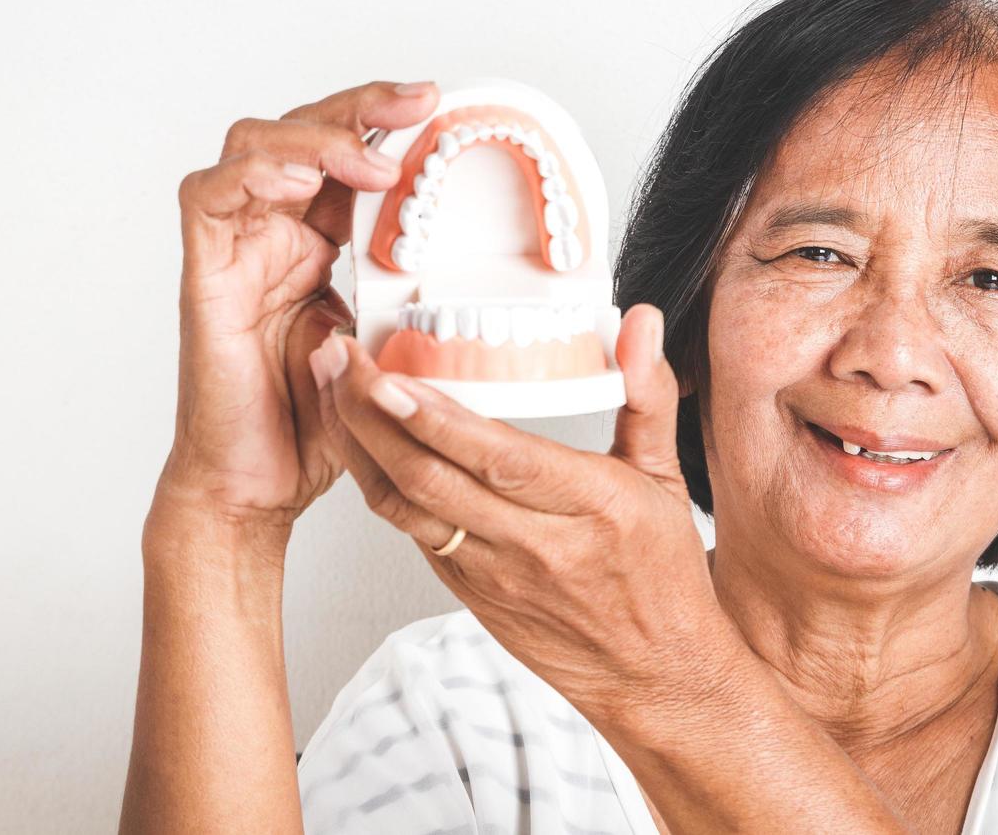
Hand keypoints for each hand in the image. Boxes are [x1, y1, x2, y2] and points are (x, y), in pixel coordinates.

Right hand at [155, 80, 440, 528]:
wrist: (257, 488)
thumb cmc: (315, 427)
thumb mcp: (385, 347)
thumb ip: (403, 296)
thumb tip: (464, 257)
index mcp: (317, 246)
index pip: (343, 156)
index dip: (381, 121)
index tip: (436, 106)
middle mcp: (273, 237)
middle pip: (299, 131)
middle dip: (358, 107)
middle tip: (417, 102)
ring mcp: (236, 252)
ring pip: (251, 146)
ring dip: (313, 137)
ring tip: (372, 159)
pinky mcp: (204, 277)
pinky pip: (207, 199)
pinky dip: (251, 175)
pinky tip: (299, 180)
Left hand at [309, 305, 731, 715]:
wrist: (650, 675)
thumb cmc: (660, 576)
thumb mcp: (667, 477)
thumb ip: (648, 393)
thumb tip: (640, 321)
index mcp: (591, 506)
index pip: (501, 460)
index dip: (437, 421)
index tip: (390, 378)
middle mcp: (534, 544)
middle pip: (431, 478)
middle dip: (370, 414)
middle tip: (338, 356)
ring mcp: (492, 573)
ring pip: (404, 506)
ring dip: (357, 444)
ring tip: (330, 386)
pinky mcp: (466, 590)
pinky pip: (409, 530)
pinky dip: (376, 480)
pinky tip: (359, 439)